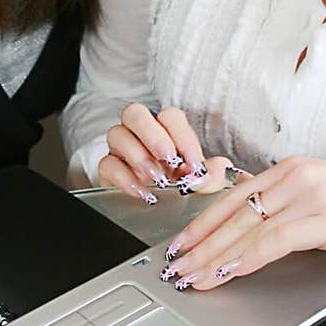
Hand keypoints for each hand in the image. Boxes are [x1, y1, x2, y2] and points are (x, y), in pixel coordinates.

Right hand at [98, 103, 242, 200]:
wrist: (159, 212)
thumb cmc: (180, 189)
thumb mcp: (202, 183)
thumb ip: (213, 174)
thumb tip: (219, 167)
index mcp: (165, 131)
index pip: (169, 116)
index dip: (182, 136)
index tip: (193, 163)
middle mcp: (140, 134)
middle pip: (135, 113)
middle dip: (153, 134)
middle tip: (169, 159)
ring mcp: (121, 150)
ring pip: (116, 134)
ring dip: (138, 156)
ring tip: (157, 179)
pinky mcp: (108, 171)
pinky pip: (106, 164)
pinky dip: (124, 178)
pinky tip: (142, 192)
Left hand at [158, 157, 325, 289]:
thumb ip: (295, 211)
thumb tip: (263, 235)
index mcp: (293, 170)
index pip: (233, 197)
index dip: (201, 223)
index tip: (180, 244)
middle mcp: (296, 176)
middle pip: (231, 212)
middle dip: (197, 243)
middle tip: (172, 266)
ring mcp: (309, 194)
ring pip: (246, 227)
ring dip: (213, 256)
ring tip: (191, 276)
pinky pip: (275, 239)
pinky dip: (247, 257)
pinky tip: (228, 271)